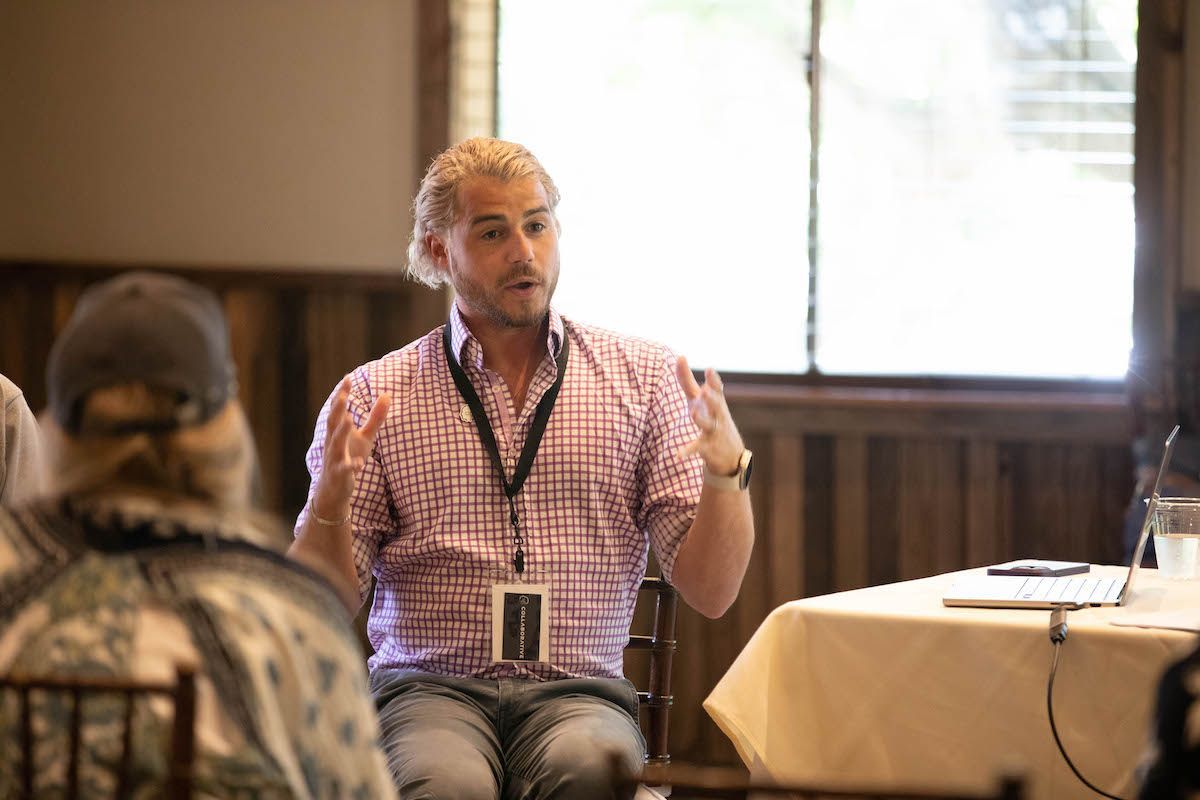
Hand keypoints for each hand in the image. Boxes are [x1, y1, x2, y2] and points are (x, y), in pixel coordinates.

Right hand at [313, 376, 390, 520]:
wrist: (333, 490)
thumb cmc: (349, 457)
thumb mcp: (365, 438)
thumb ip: (375, 418)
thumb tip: (387, 395)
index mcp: (338, 431)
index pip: (338, 409)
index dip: (342, 394)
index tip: (348, 378)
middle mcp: (333, 442)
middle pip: (333, 423)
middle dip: (337, 409)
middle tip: (343, 394)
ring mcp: (334, 458)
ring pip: (335, 444)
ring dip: (341, 432)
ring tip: (349, 419)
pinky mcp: (340, 475)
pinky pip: (345, 469)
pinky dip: (351, 465)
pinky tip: (359, 463)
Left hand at [674, 356, 743, 475]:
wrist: (731, 455)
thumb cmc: (711, 417)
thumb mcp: (698, 399)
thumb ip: (687, 379)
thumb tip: (679, 356)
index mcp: (716, 401)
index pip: (717, 388)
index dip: (714, 380)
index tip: (710, 370)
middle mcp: (717, 415)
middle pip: (716, 405)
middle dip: (712, 398)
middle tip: (706, 390)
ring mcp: (713, 431)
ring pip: (707, 424)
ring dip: (701, 419)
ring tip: (693, 412)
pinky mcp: (707, 447)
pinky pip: (696, 448)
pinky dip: (687, 451)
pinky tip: (677, 456)